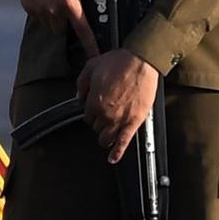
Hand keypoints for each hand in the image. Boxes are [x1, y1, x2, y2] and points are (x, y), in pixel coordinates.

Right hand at [13, 0, 85, 39]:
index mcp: (70, 3)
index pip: (83, 30)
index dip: (90, 46)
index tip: (95, 57)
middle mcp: (54, 10)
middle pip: (62, 30)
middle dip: (66, 23)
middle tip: (67, 8)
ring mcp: (39, 9)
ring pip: (49, 25)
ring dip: (53, 18)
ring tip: (55, 0)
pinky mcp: (28, 6)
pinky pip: (38, 17)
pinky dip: (42, 12)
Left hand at [79, 48, 160, 163]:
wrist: (140, 61)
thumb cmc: (119, 62)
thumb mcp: (91, 67)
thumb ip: (81, 83)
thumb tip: (78, 95)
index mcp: (94, 102)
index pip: (87, 116)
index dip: (91, 112)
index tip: (95, 108)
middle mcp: (106, 114)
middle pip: (96, 128)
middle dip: (98, 122)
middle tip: (104, 114)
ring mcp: (120, 120)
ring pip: (107, 138)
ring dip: (105, 138)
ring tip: (106, 137)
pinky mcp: (135, 121)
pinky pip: (124, 141)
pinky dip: (118, 152)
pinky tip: (114, 158)